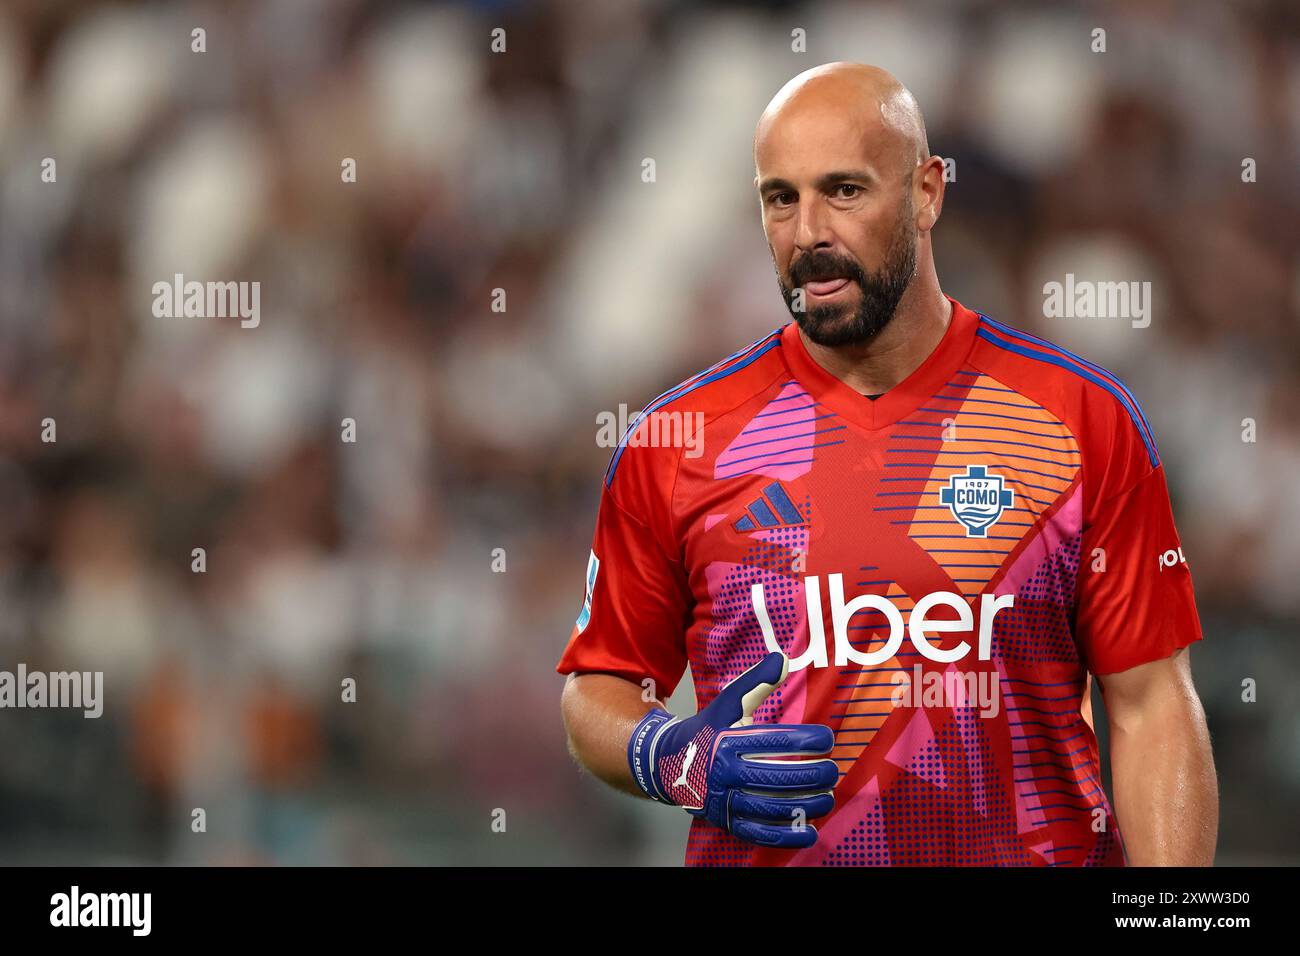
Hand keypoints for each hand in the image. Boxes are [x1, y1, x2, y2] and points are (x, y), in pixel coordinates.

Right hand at [627, 651, 837, 847]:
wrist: (668, 763)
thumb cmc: (707, 729)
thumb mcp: (728, 702)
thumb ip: (756, 682)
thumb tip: (783, 659)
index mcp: (727, 740)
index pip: (775, 741)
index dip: (806, 740)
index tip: (827, 739)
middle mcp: (725, 772)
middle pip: (776, 777)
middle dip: (812, 775)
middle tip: (833, 770)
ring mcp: (725, 800)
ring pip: (771, 807)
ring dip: (806, 805)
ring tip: (828, 797)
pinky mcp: (727, 822)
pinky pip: (760, 833)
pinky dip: (787, 835)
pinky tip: (810, 830)